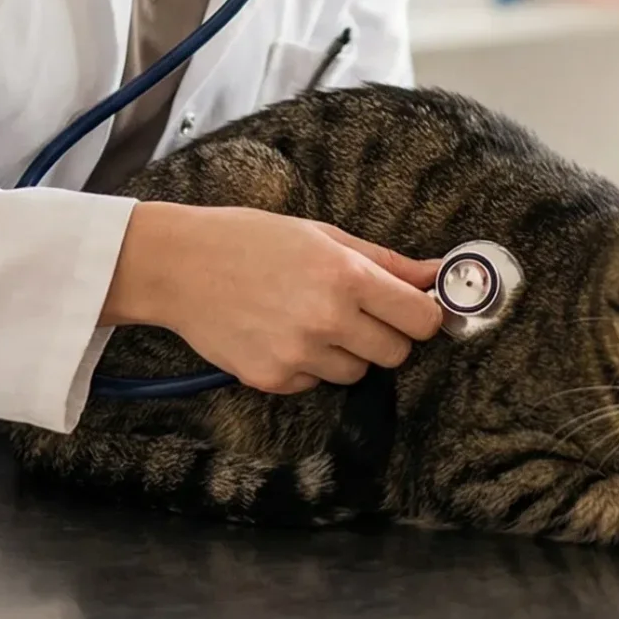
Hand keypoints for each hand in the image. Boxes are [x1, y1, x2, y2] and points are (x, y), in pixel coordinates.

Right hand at [104, 202, 443, 392]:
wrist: (181, 267)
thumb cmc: (251, 240)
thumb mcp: (323, 235)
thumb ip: (385, 261)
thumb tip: (437, 273)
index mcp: (346, 276)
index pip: (421, 319)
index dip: (422, 314)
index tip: (411, 308)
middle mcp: (327, 320)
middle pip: (396, 354)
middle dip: (386, 335)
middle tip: (358, 312)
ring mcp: (299, 355)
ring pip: (356, 373)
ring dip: (346, 352)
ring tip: (310, 319)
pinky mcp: (273, 379)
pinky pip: (315, 383)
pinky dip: (307, 365)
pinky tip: (281, 333)